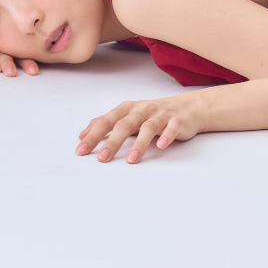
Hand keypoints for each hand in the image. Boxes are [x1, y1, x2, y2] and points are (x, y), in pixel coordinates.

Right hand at [0, 35, 39, 76]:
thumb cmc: (7, 49)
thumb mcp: (18, 55)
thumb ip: (25, 60)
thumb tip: (36, 71)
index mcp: (12, 43)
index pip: (20, 51)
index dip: (27, 61)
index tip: (33, 71)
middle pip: (2, 49)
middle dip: (7, 61)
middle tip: (11, 73)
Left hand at [75, 92, 203, 163]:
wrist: (187, 107)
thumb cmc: (152, 114)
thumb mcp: (128, 116)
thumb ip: (107, 124)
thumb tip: (84, 134)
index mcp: (127, 109)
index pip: (107, 121)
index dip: (93, 135)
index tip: (81, 150)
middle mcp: (142, 109)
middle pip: (125, 124)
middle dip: (112, 141)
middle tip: (102, 159)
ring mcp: (160, 114)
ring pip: (148, 127)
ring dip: (139, 144)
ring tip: (131, 160)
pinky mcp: (178, 120)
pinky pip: (172, 127)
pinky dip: (167, 135)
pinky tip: (162, 146)